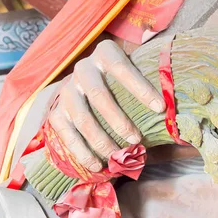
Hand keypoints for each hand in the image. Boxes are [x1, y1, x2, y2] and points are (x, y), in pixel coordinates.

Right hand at [48, 39, 165, 172]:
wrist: (79, 84)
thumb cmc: (118, 78)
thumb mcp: (131, 65)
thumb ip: (146, 67)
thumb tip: (161, 56)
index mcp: (104, 53)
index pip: (122, 68)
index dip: (141, 87)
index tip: (161, 107)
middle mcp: (83, 69)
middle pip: (99, 94)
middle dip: (119, 119)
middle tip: (137, 139)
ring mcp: (67, 91)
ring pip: (82, 116)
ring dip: (101, 139)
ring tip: (119, 155)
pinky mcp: (56, 112)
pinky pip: (66, 133)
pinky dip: (81, 151)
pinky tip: (96, 164)